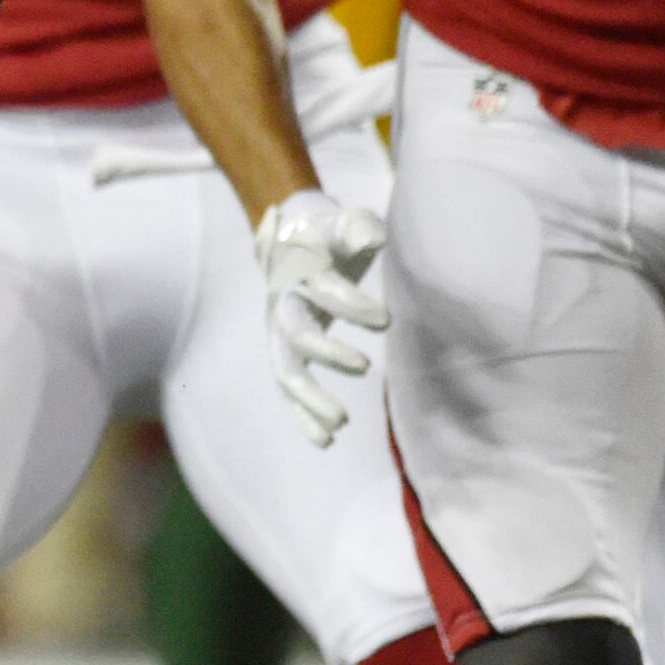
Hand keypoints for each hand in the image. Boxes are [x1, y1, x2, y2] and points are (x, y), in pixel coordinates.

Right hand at [252, 189, 388, 445]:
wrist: (292, 239)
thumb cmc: (330, 231)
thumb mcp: (345, 223)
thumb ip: (357, 229)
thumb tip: (372, 240)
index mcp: (297, 270)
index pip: (320, 290)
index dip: (350, 304)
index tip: (386, 319)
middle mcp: (281, 304)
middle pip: (294, 336)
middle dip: (326, 354)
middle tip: (365, 367)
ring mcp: (279, 332)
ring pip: (286, 372)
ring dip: (309, 400)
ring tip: (340, 426)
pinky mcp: (285, 352)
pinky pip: (289, 389)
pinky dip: (303, 416)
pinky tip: (325, 441)